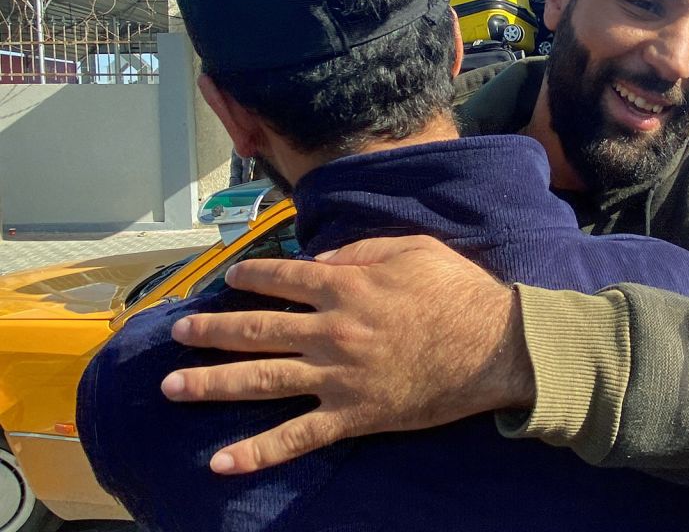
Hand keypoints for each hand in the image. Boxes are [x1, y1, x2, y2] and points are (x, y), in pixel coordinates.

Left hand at [161, 235, 535, 474]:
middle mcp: (329, 330)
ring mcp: (337, 375)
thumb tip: (319, 259)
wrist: (494, 346)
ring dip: (210, 383)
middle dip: (209, 331)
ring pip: (260, 380)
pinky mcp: (353, 414)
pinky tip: (221, 463)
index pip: (281, 279)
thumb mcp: (414, 249)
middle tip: (177, 333)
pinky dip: (257, 452)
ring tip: (172, 386)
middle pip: (254, 329)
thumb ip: (361, 249)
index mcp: (344, 286)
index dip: (250, 277)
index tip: (229, 279)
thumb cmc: (459, 292)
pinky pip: (297, 436)